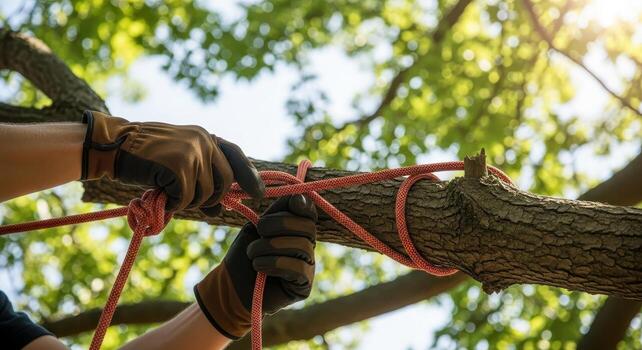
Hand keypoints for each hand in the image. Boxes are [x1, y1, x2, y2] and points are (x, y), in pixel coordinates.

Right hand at [81, 111, 264, 212]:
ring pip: (204, 194)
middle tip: (185, 199)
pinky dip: (173, 203)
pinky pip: (186, 198)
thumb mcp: (179, 160)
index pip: (236, 156)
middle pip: (223, 183)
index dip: (249, 177)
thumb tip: (220, 208)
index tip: (258, 195)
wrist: (111, 147)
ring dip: (186, 201)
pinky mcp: (179, 167)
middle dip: (209, 199)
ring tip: (166, 191)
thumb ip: (202, 175)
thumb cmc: (144, 158)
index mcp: (205, 136)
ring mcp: (192, 152)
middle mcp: (203, 141)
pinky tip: (158, 193)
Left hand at [194, 195, 317, 338]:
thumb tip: (299, 196)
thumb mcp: (257, 227)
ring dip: (270, 247)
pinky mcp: (304, 286)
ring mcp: (308, 266)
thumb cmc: (244, 255)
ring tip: (252, 254)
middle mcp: (307, 246)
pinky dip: (275, 264)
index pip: (310, 212)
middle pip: (307, 227)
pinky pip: (298, 268)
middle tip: (258, 230)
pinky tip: (259, 267)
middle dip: (280, 224)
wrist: (230, 287)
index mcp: (296, 229)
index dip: (305, 205)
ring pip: (301, 246)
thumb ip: (277, 211)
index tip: (293, 203)